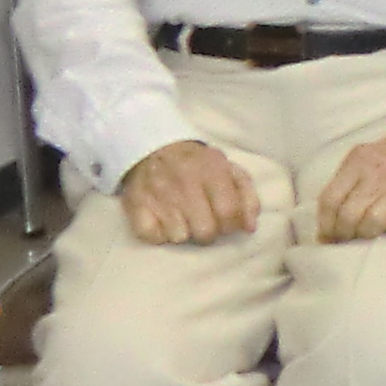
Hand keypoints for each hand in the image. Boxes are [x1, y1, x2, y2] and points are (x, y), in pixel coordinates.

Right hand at [118, 138, 259, 244]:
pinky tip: (164, 221)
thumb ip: (247, 197)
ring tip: (183, 218)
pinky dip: (159, 235)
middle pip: (206, 231)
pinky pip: (153, 237)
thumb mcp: (230, 170)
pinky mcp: (136, 206)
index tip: (227, 224)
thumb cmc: (199, 165)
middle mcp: (185, 183)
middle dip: (209, 233)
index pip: (229, 213)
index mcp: (212, 171)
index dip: (232, 225)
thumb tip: (249, 228)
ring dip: (185, 233)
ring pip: (180, 237)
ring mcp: (158, 195)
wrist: (153, 148)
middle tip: (205, 222)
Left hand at [314, 100, 385, 241]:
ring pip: (371, 223)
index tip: (327, 236)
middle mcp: (375, 175)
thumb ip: (348, 181)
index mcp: (358, 163)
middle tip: (349, 239)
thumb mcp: (367, 155)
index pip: (329, 200)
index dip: (325, 224)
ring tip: (372, 233)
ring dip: (369, 234)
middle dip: (345, 234)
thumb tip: (329, 216)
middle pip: (348, 216)